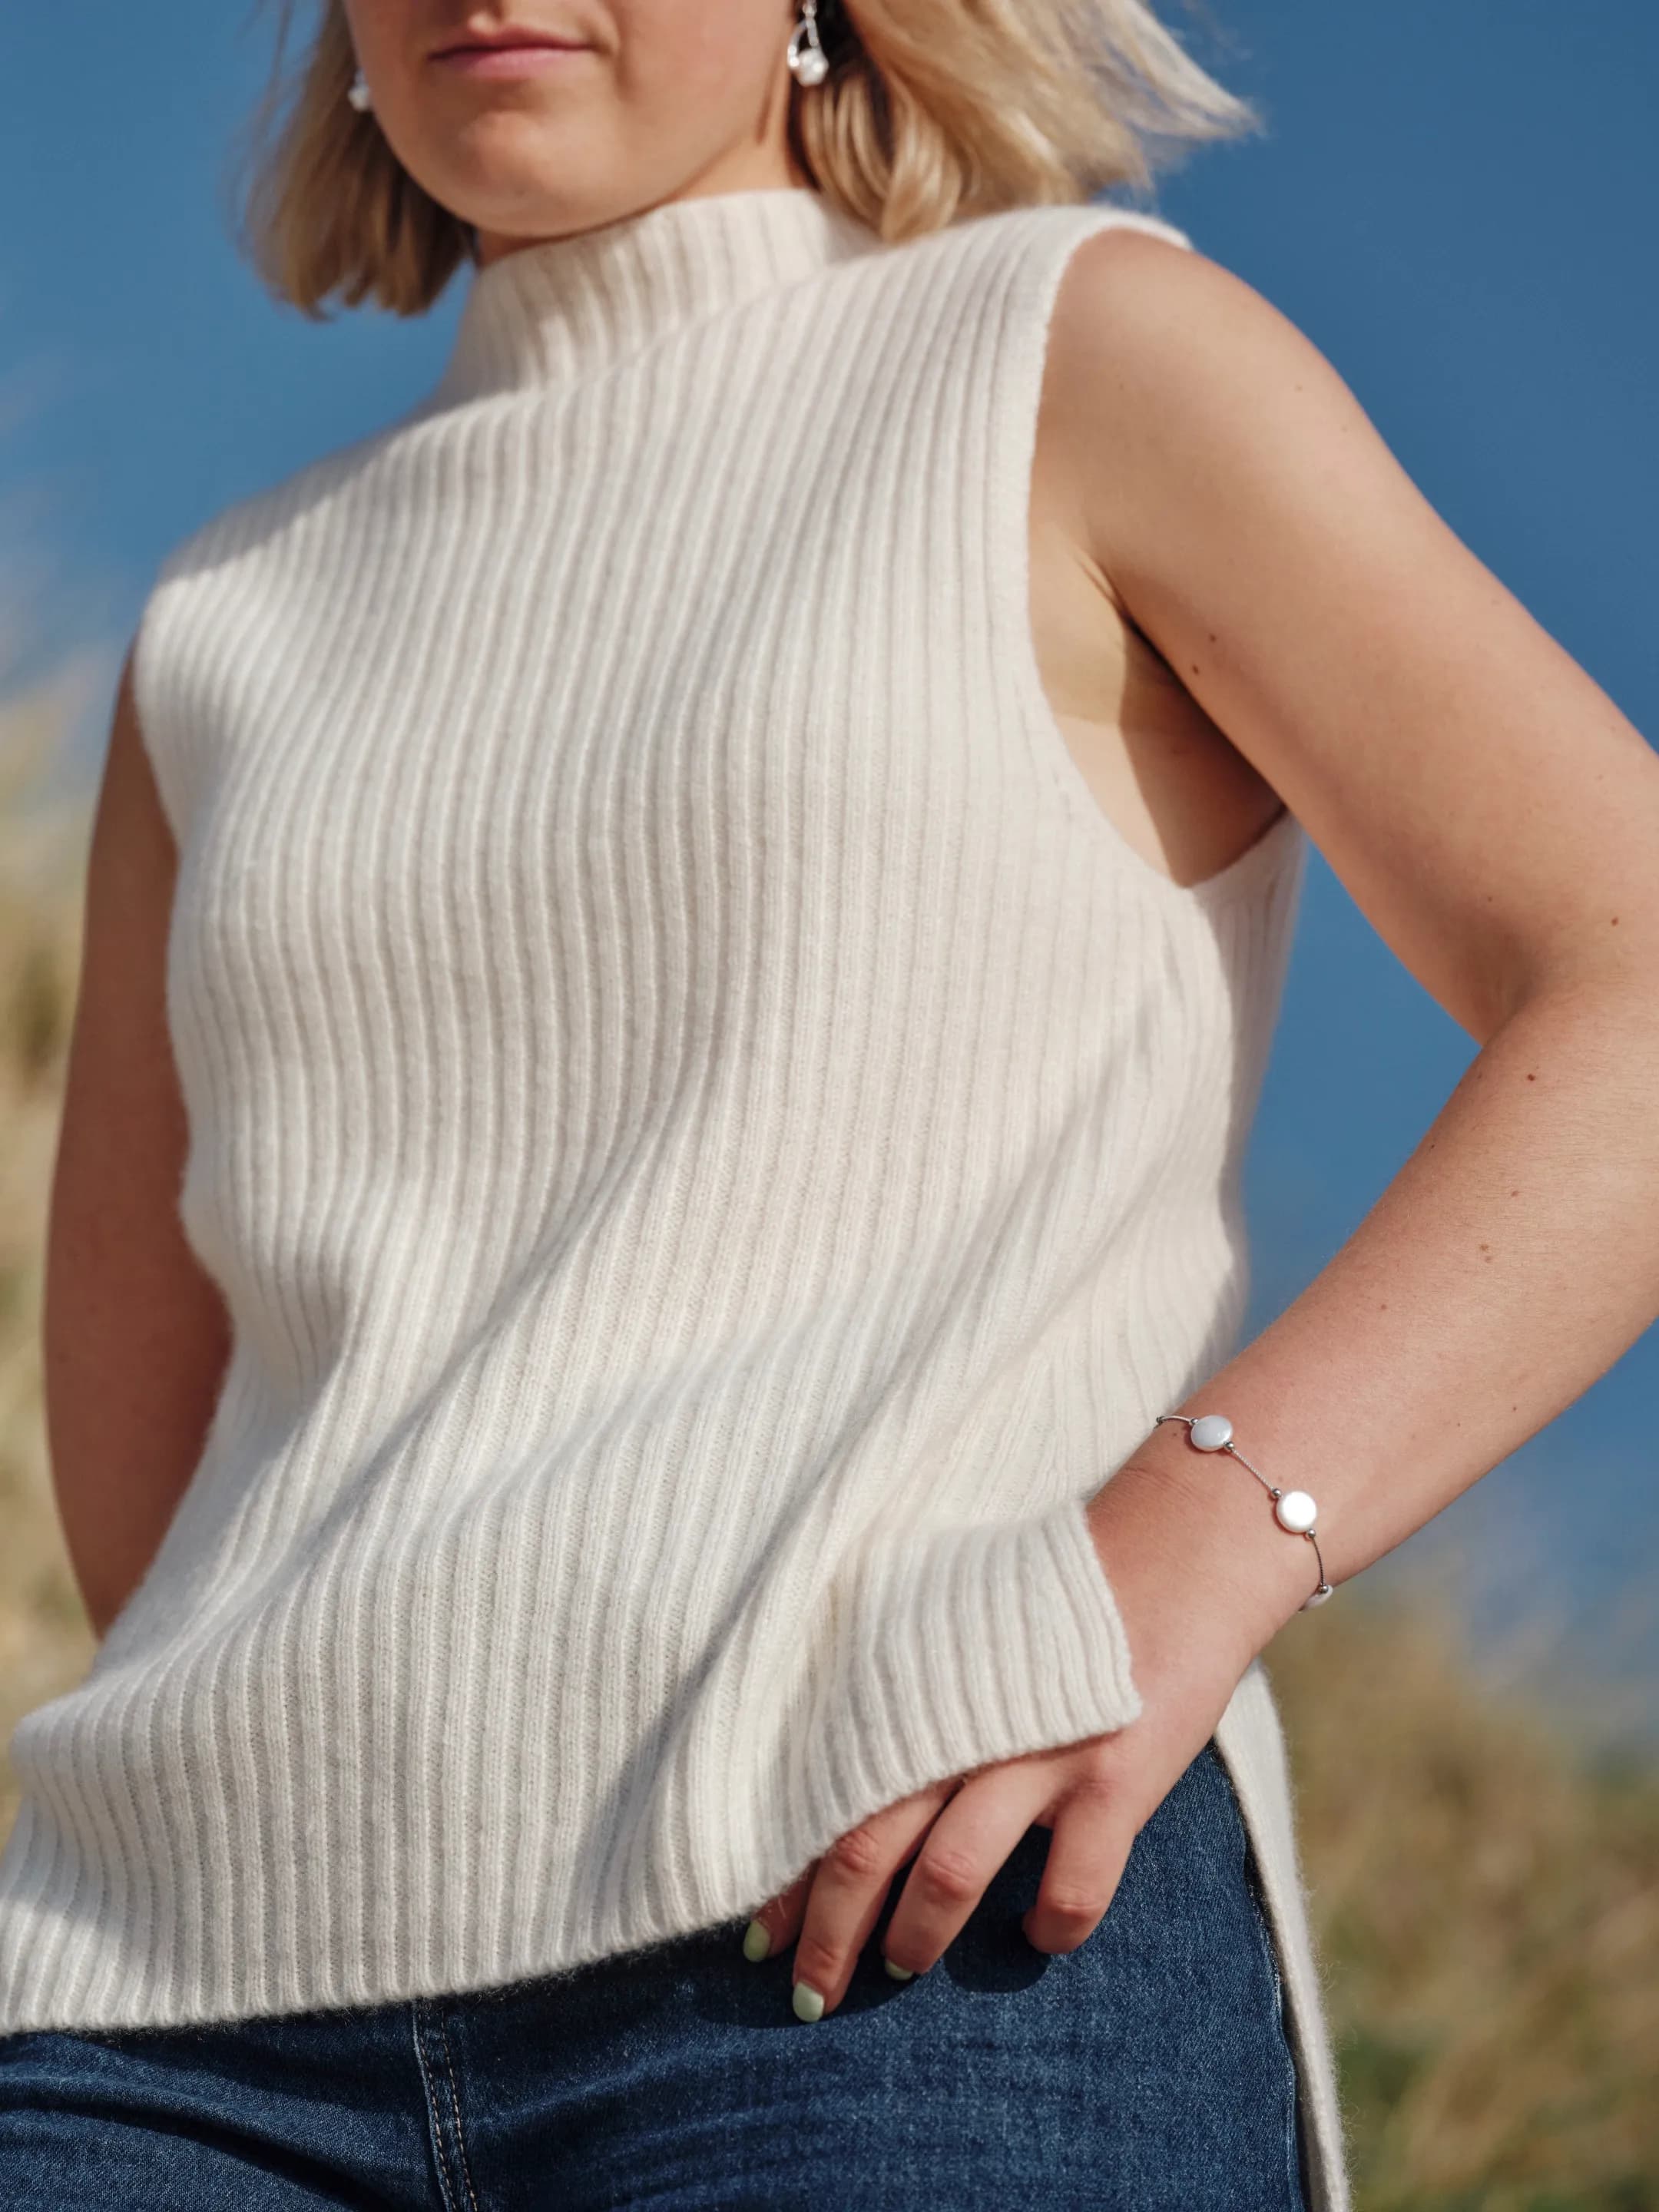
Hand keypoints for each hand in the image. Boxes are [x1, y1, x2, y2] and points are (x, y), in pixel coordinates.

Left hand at [743, 1462, 1276, 2020]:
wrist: (1178, 1547)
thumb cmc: (1054, 1592)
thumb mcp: (956, 1623)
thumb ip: (907, 1693)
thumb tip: (844, 1782)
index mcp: (914, 1683)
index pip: (826, 1794)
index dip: (788, 1877)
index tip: (756, 1936)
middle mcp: (963, 1720)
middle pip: (867, 1845)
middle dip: (830, 1935)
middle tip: (811, 1996)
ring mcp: (1040, 1752)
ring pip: (948, 1875)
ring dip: (917, 1936)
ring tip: (903, 1961)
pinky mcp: (1117, 1780)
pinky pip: (1071, 1890)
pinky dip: (1049, 1929)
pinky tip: (1039, 1935)